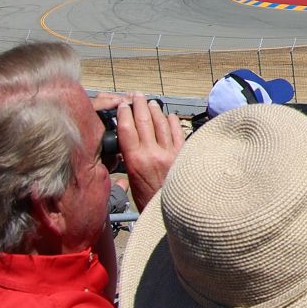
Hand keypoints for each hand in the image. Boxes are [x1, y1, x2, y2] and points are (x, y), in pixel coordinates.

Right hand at [104, 94, 182, 209]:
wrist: (172, 212)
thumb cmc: (147, 200)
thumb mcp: (131, 182)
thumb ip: (129, 161)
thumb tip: (126, 146)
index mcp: (135, 160)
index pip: (127, 129)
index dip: (124, 114)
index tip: (122, 104)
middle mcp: (153, 153)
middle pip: (144, 121)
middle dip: (139, 105)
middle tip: (136, 95)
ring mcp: (170, 152)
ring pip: (162, 123)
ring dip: (156, 110)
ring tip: (151, 102)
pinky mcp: (184, 154)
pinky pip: (178, 132)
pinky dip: (173, 121)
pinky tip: (170, 116)